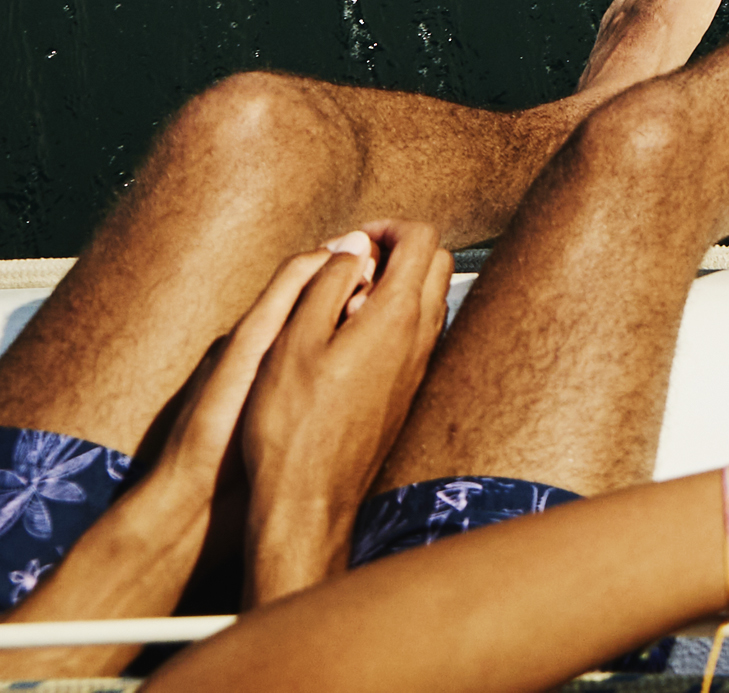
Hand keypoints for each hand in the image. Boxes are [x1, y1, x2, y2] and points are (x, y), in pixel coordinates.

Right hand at [241, 225, 453, 597]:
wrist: (308, 501)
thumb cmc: (291, 425)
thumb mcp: (294, 341)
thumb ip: (326, 284)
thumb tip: (354, 246)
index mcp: (397, 317)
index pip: (423, 239)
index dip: (387, 227)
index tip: (349, 243)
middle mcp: (421, 339)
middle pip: (436, 264)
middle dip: (397, 250)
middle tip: (347, 268)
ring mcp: (418, 368)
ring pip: (429, 301)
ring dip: (394, 287)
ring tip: (339, 306)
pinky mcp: (406, 393)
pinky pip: (415, 336)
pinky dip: (390, 321)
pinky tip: (344, 343)